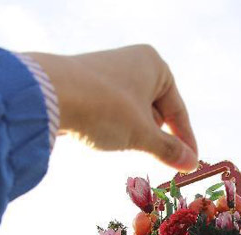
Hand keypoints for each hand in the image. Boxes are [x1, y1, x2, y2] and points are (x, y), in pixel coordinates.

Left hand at [28, 45, 197, 171]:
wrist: (49, 95)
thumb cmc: (105, 108)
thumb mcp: (141, 134)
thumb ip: (167, 149)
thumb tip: (190, 163)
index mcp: (154, 65)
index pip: (177, 110)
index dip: (185, 140)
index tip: (191, 164)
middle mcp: (133, 63)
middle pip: (155, 111)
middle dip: (156, 137)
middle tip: (160, 163)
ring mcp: (108, 73)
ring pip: (131, 114)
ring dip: (132, 135)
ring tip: (123, 146)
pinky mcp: (86, 86)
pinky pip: (110, 112)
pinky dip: (112, 128)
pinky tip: (102, 137)